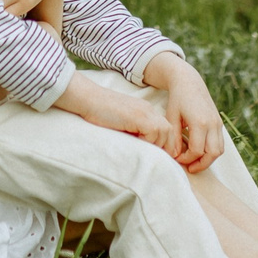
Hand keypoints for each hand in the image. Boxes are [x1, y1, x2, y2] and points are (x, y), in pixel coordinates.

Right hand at [52, 73, 177, 153]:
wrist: (89, 99)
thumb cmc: (100, 113)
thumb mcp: (123, 123)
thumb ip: (135, 132)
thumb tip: (144, 151)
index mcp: (146, 111)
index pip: (166, 130)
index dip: (164, 144)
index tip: (156, 156)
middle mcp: (149, 110)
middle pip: (169, 132)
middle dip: (165, 147)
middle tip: (152, 157)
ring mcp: (145, 112)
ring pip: (164, 133)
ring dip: (155, 145)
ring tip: (140, 148)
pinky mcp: (139, 116)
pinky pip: (153, 133)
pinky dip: (148, 141)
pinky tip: (134, 141)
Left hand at [144, 55, 226, 172]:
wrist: (189, 82)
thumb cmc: (177, 99)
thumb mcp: (172, 118)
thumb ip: (174, 138)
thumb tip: (175, 156)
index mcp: (199, 122)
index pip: (197, 150)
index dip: (187, 159)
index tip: (176, 158)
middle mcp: (212, 124)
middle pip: (212, 154)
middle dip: (201, 164)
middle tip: (189, 168)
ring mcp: (218, 123)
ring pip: (219, 150)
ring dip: (208, 159)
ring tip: (194, 162)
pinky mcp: (219, 123)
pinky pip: (220, 143)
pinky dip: (212, 151)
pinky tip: (199, 152)